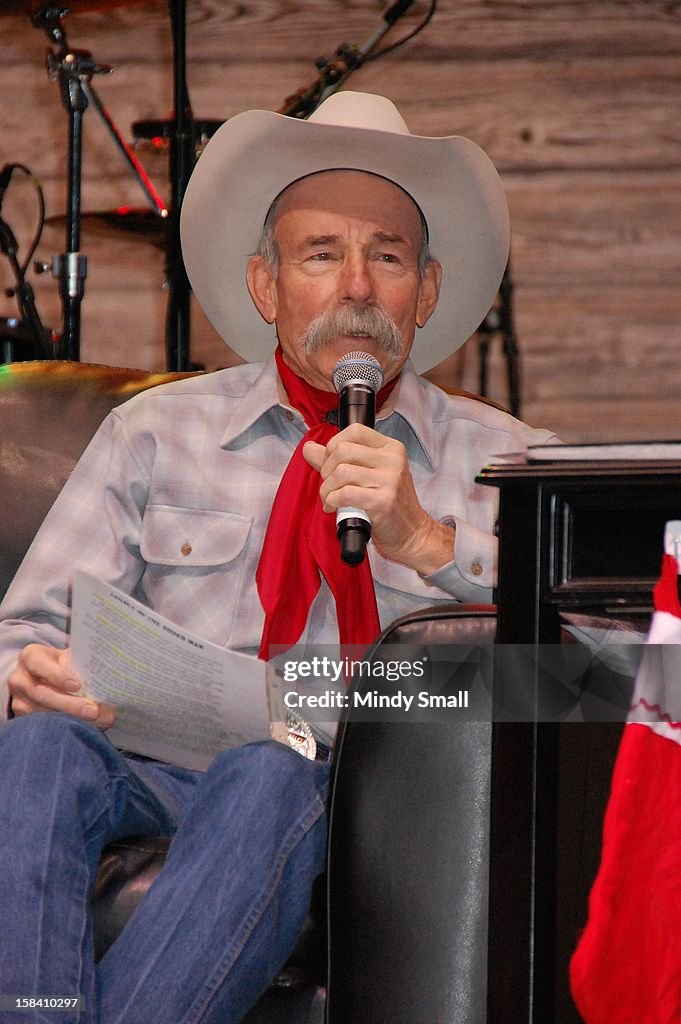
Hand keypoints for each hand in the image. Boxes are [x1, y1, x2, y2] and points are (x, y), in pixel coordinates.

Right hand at [8, 644, 114, 727]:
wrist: (46, 679)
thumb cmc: (63, 666)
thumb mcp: (69, 658)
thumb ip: (82, 663)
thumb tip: (110, 673)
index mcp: (31, 657)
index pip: (39, 664)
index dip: (57, 675)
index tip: (78, 686)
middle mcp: (20, 679)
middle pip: (42, 694)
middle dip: (70, 705)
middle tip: (94, 711)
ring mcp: (20, 701)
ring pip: (44, 714)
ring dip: (73, 720)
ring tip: (99, 720)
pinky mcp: (24, 718)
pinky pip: (45, 727)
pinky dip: (67, 727)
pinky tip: (86, 728)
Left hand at [303, 422, 454, 573]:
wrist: (412, 534)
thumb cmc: (389, 505)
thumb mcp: (367, 475)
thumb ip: (337, 460)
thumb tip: (308, 448)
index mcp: (391, 448)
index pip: (354, 431)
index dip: (333, 445)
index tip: (330, 463)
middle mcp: (393, 460)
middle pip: (342, 450)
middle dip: (326, 470)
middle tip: (329, 486)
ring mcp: (390, 480)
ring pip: (341, 472)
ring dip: (327, 489)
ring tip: (330, 499)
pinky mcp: (383, 501)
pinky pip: (345, 493)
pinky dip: (332, 501)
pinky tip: (333, 508)